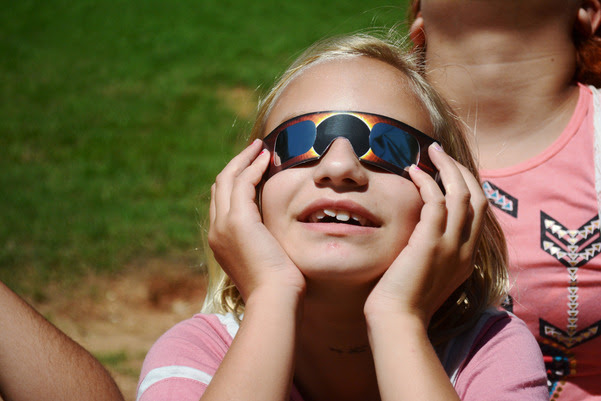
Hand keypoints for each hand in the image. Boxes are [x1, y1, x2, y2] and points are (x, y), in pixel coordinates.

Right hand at [208, 139, 305, 301]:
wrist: (274, 299)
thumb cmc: (278, 286)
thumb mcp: (266, 259)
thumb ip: (264, 242)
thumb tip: (275, 234)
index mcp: (221, 240)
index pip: (222, 201)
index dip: (236, 181)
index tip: (254, 168)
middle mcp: (216, 230)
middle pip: (220, 186)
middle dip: (237, 165)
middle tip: (255, 151)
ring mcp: (223, 224)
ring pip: (228, 179)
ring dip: (244, 160)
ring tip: (261, 147)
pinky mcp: (238, 220)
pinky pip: (243, 183)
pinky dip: (253, 167)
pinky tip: (267, 159)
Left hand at [365, 143, 486, 326]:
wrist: (398, 321)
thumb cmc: (405, 301)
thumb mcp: (429, 274)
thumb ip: (433, 252)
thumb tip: (422, 232)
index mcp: (467, 257)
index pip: (479, 213)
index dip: (468, 187)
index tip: (450, 172)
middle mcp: (466, 249)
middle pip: (477, 198)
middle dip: (462, 171)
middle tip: (441, 153)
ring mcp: (451, 245)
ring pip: (461, 194)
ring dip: (447, 168)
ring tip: (430, 152)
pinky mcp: (430, 242)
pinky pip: (436, 200)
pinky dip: (427, 182)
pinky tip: (412, 172)